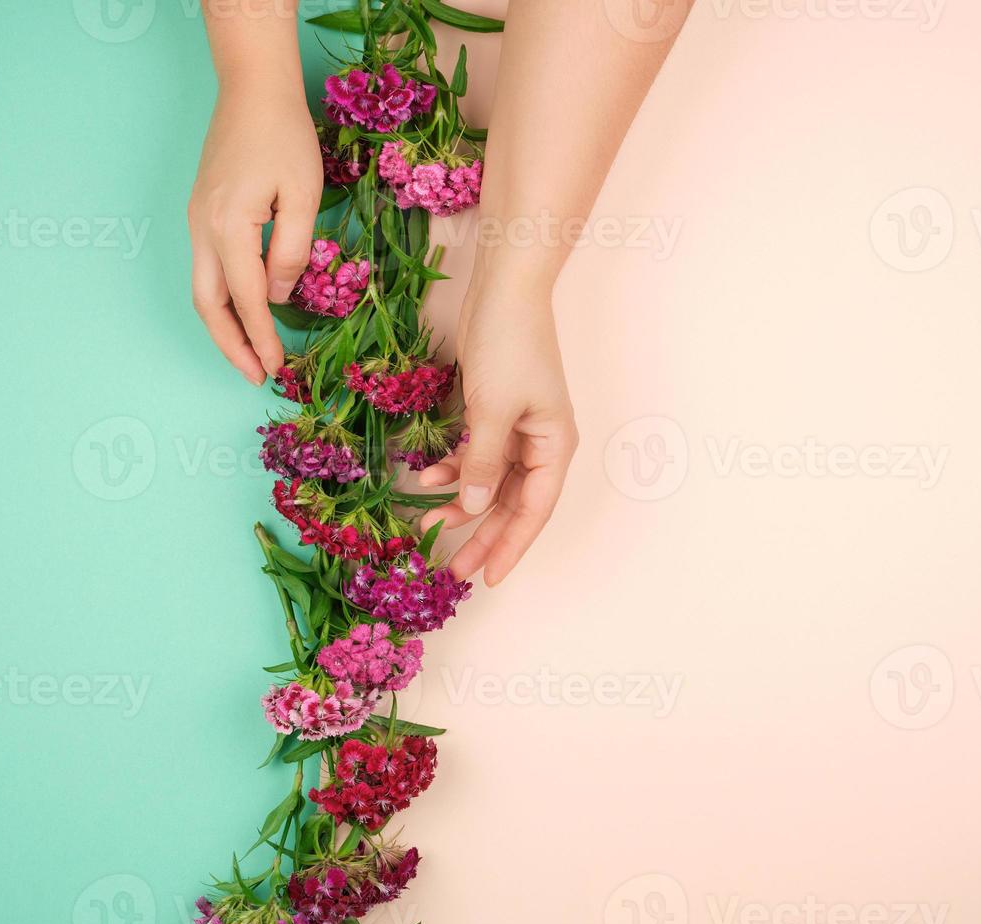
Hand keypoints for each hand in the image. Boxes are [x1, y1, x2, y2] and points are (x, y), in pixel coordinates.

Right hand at [189, 75, 322, 383]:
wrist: (252, 90)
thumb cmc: (284, 136)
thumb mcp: (303, 194)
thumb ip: (291, 249)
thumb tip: (280, 294)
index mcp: (228, 228)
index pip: (246, 299)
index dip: (262, 339)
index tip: (276, 369)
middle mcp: (203, 231)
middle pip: (208, 305)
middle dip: (231, 347)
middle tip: (256, 376)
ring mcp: (197, 223)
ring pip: (202, 290)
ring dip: (224, 328)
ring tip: (250, 355)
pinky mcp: (202, 215)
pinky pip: (207, 270)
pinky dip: (223, 301)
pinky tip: (245, 311)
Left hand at [419, 282, 579, 585]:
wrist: (504, 289)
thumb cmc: (510, 345)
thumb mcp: (493, 410)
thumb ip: (482, 463)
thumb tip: (475, 508)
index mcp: (554, 447)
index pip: (534, 511)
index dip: (512, 547)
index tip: (488, 578)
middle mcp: (540, 444)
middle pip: (512, 503)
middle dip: (483, 535)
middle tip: (454, 569)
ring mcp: (516, 428)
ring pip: (489, 482)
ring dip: (461, 502)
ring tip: (429, 525)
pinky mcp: (492, 412)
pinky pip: (475, 454)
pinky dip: (453, 467)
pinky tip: (426, 478)